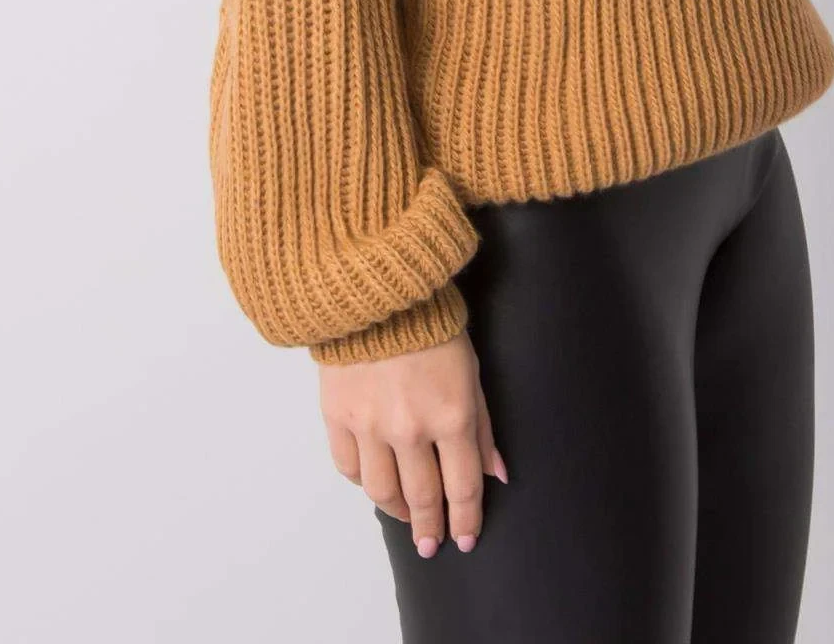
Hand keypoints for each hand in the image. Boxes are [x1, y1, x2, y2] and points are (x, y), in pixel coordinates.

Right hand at [319, 330, 507, 556]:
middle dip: (431, 528)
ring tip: (406, 518)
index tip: (466, 539)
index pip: (462, 487)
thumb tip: (497, 474)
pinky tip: (375, 482)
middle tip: (432, 544)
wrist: (378, 289)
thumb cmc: (432, 325)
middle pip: (422, 497)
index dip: (466, 519)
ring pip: (382, 492)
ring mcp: (369, 424)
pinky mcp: (337, 415)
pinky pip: (349, 467)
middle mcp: (409, 428)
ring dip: (398, 512)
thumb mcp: (471, 371)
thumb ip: (483, 427)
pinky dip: (363, 482)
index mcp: (450, 416)